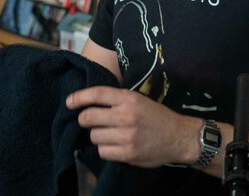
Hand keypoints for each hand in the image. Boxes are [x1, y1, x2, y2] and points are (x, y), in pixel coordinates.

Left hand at [67, 86, 196, 167]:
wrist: (179, 137)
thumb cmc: (156, 117)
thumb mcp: (138, 100)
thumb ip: (116, 100)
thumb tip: (87, 103)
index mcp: (128, 99)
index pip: (97, 94)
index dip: (79, 97)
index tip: (69, 102)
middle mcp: (126, 116)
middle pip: (88, 117)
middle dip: (85, 120)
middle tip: (91, 122)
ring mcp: (127, 136)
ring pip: (94, 136)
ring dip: (97, 136)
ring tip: (109, 134)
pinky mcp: (128, 153)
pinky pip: (102, 151)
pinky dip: (105, 149)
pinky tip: (115, 145)